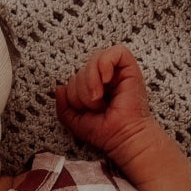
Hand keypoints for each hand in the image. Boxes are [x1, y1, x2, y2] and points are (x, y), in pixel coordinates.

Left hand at [56, 45, 154, 159]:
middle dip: (82, 90)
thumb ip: (63, 107)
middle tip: (95, 106)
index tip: (86, 110)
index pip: (75, 77)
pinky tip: (107, 80)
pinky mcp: (130, 69)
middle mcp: (106, 79)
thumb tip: (60, 87)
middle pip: (83, 68)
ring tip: (100, 97)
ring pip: (95, 59)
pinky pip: (116, 52)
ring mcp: (118, 73)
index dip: (73, 93)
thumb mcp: (75, 121)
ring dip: (91, 81)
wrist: (124, 138)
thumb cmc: (105, 133)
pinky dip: (105, 64)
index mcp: (94, 88)